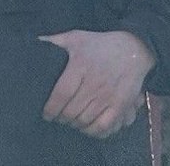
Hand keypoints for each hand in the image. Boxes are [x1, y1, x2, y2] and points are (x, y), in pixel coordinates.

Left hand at [39, 29, 154, 139]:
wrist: (135, 49)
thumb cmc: (101, 44)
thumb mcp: (77, 37)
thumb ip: (55, 41)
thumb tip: (35, 43)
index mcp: (81, 65)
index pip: (61, 94)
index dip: (50, 109)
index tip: (46, 114)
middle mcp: (95, 82)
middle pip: (71, 112)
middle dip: (61, 118)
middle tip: (59, 117)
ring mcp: (108, 95)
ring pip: (84, 121)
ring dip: (74, 124)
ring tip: (71, 120)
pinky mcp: (120, 104)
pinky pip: (103, 126)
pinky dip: (92, 131)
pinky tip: (87, 126)